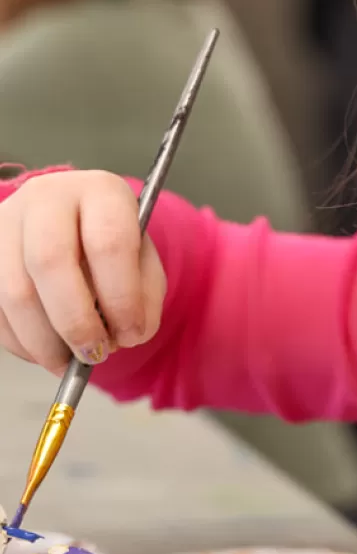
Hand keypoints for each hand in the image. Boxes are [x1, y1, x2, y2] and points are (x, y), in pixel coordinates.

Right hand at [0, 171, 165, 373]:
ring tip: (71, 362)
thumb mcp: (144, 258)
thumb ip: (146, 295)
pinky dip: (21, 342)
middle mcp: (46, 198)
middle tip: (96, 353)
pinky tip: (47, 351)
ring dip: (45, 341)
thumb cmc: (111, 241)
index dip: (121, 297)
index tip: (131, 332)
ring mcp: (6, 223)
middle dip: (75, 322)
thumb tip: (128, 334)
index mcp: (99, 192)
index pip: (108, 242)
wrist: (73, 221)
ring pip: (14, 291)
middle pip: (50, 262)